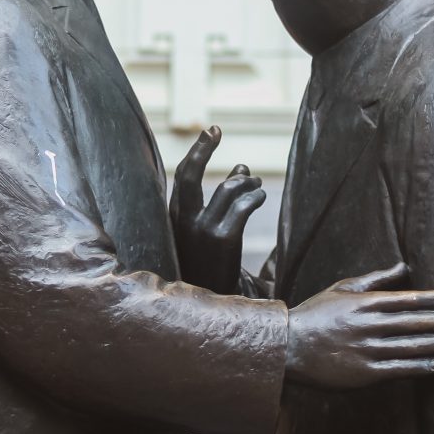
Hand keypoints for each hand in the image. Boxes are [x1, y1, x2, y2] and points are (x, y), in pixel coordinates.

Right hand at [170, 126, 265, 295]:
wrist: (210, 303)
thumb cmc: (209, 263)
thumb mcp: (206, 230)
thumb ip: (220, 198)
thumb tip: (242, 168)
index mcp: (173, 218)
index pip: (181, 176)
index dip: (197, 151)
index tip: (211, 131)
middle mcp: (183, 221)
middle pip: (190, 174)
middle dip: (203, 148)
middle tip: (216, 129)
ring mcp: (202, 230)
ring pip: (228, 188)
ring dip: (247, 181)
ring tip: (256, 185)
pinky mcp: (223, 239)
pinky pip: (243, 206)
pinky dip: (255, 197)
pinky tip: (259, 198)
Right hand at [285, 263, 433, 389]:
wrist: (286, 347)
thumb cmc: (316, 315)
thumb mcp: (343, 289)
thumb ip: (376, 279)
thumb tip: (404, 266)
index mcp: (364, 303)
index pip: (408, 299)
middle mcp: (368, 326)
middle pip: (414, 322)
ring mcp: (366, 350)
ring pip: (409, 346)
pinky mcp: (363, 374)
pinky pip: (397, 369)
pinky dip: (418, 366)